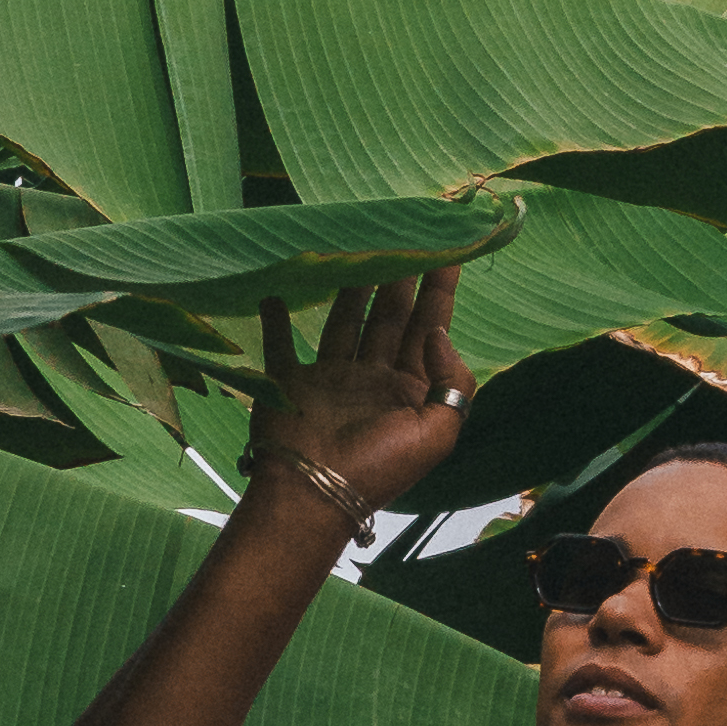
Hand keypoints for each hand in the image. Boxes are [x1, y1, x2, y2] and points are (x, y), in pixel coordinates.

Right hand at [244, 256, 473, 539]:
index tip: (450, 245)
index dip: (441, 287)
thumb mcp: (437, 434)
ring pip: (344, 318)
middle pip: (390, 315)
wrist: (312, 496)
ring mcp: (331, 379)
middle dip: (399, 274)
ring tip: (356, 242)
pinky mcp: (290, 381)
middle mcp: (373, 378)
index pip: (430, 326)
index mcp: (410, 390)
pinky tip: (275, 287)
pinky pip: (282, 341)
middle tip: (404, 229)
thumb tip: (437, 331)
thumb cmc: (378, 468)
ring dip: (350, 283)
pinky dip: (275, 315)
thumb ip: (451, 381)